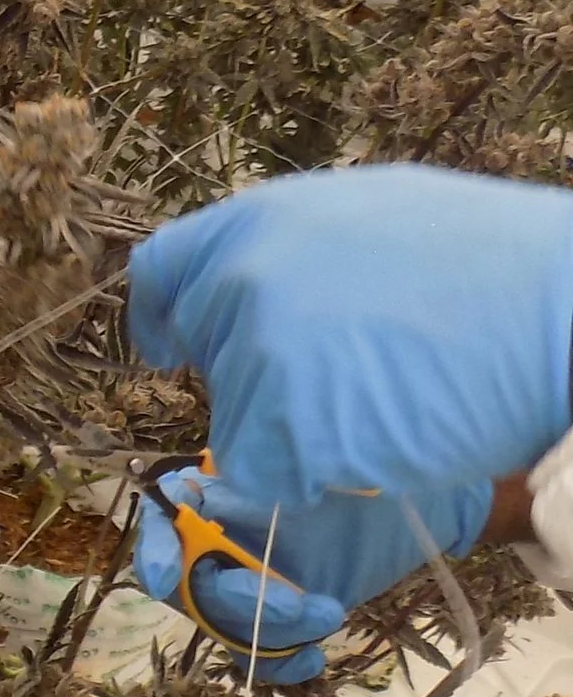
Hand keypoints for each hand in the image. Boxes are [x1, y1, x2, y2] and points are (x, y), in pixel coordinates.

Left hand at [128, 164, 572, 509]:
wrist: (559, 314)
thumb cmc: (487, 270)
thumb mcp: (366, 220)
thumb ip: (291, 254)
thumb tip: (250, 290)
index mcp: (253, 222)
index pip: (163, 272)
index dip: (164, 316)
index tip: (168, 347)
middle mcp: (236, 283)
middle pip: (207, 354)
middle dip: (252, 374)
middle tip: (338, 374)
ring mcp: (255, 355)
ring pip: (236, 420)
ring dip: (292, 427)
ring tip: (379, 398)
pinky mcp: (282, 427)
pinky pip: (262, 474)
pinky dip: (306, 476)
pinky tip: (372, 443)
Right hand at [131, 461, 490, 683]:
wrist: (432, 502)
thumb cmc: (371, 475)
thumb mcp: (313, 467)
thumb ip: (258, 479)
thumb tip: (205, 495)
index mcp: (220, 495)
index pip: (163, 521)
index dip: (156, 549)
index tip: (166, 578)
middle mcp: (225, 539)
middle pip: (195, 584)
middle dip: (240, 601)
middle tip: (299, 603)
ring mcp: (253, 580)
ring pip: (228, 623)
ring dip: (270, 630)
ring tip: (327, 614)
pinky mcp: (285, 616)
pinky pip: (260, 654)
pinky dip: (280, 661)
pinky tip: (312, 658)